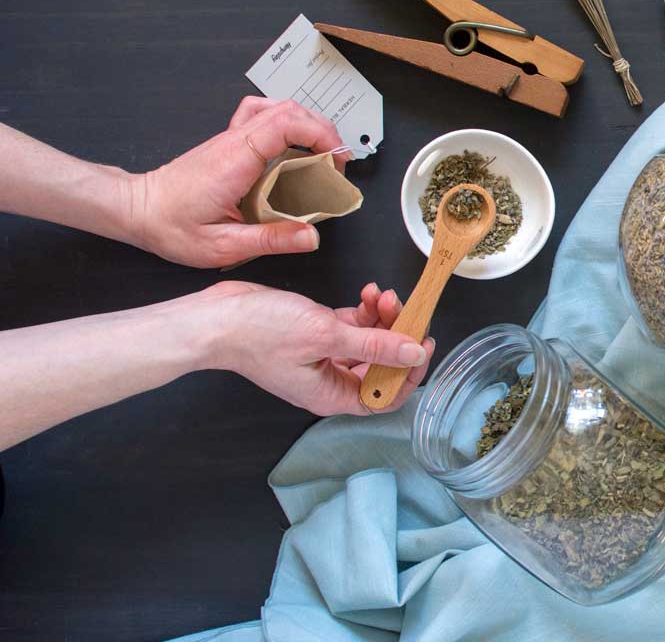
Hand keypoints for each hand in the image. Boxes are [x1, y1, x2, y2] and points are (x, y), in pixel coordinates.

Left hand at [132, 98, 351, 267]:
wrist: (137, 210)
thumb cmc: (171, 226)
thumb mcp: (223, 245)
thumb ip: (271, 240)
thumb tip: (311, 236)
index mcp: (234, 160)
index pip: (286, 123)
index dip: (321, 135)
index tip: (337, 160)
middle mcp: (234, 142)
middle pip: (290, 110)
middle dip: (324, 132)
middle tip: (336, 166)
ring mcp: (231, 138)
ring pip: (278, 108)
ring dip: (309, 124)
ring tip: (323, 153)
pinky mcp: (230, 143)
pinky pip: (262, 114)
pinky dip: (286, 120)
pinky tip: (294, 139)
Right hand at [198, 281, 434, 415]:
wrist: (216, 317)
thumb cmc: (258, 334)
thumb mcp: (325, 336)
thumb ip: (374, 344)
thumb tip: (414, 352)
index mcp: (333, 394)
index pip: (386, 396)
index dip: (410, 373)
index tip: (423, 344)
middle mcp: (331, 379)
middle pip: (382, 364)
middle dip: (398, 336)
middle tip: (406, 310)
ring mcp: (324, 355)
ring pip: (370, 340)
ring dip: (383, 317)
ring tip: (381, 294)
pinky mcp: (317, 332)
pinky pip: (353, 325)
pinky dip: (365, 310)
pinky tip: (368, 292)